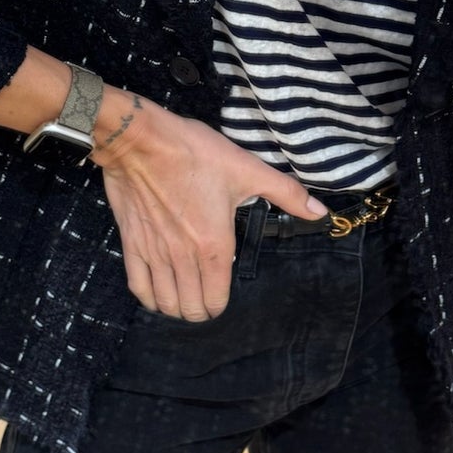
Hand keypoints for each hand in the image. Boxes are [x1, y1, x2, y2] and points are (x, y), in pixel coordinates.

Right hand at [94, 100, 327, 319]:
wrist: (141, 141)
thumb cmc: (194, 153)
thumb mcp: (247, 168)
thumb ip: (286, 193)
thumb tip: (319, 212)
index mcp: (214, 246)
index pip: (216, 300)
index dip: (220, 306)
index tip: (221, 298)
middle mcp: (184, 257)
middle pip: (191, 308)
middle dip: (200, 310)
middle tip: (204, 300)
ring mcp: (155, 253)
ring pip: (165, 302)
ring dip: (176, 307)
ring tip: (183, 299)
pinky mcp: (132, 243)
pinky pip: (138, 286)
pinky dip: (149, 297)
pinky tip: (156, 294)